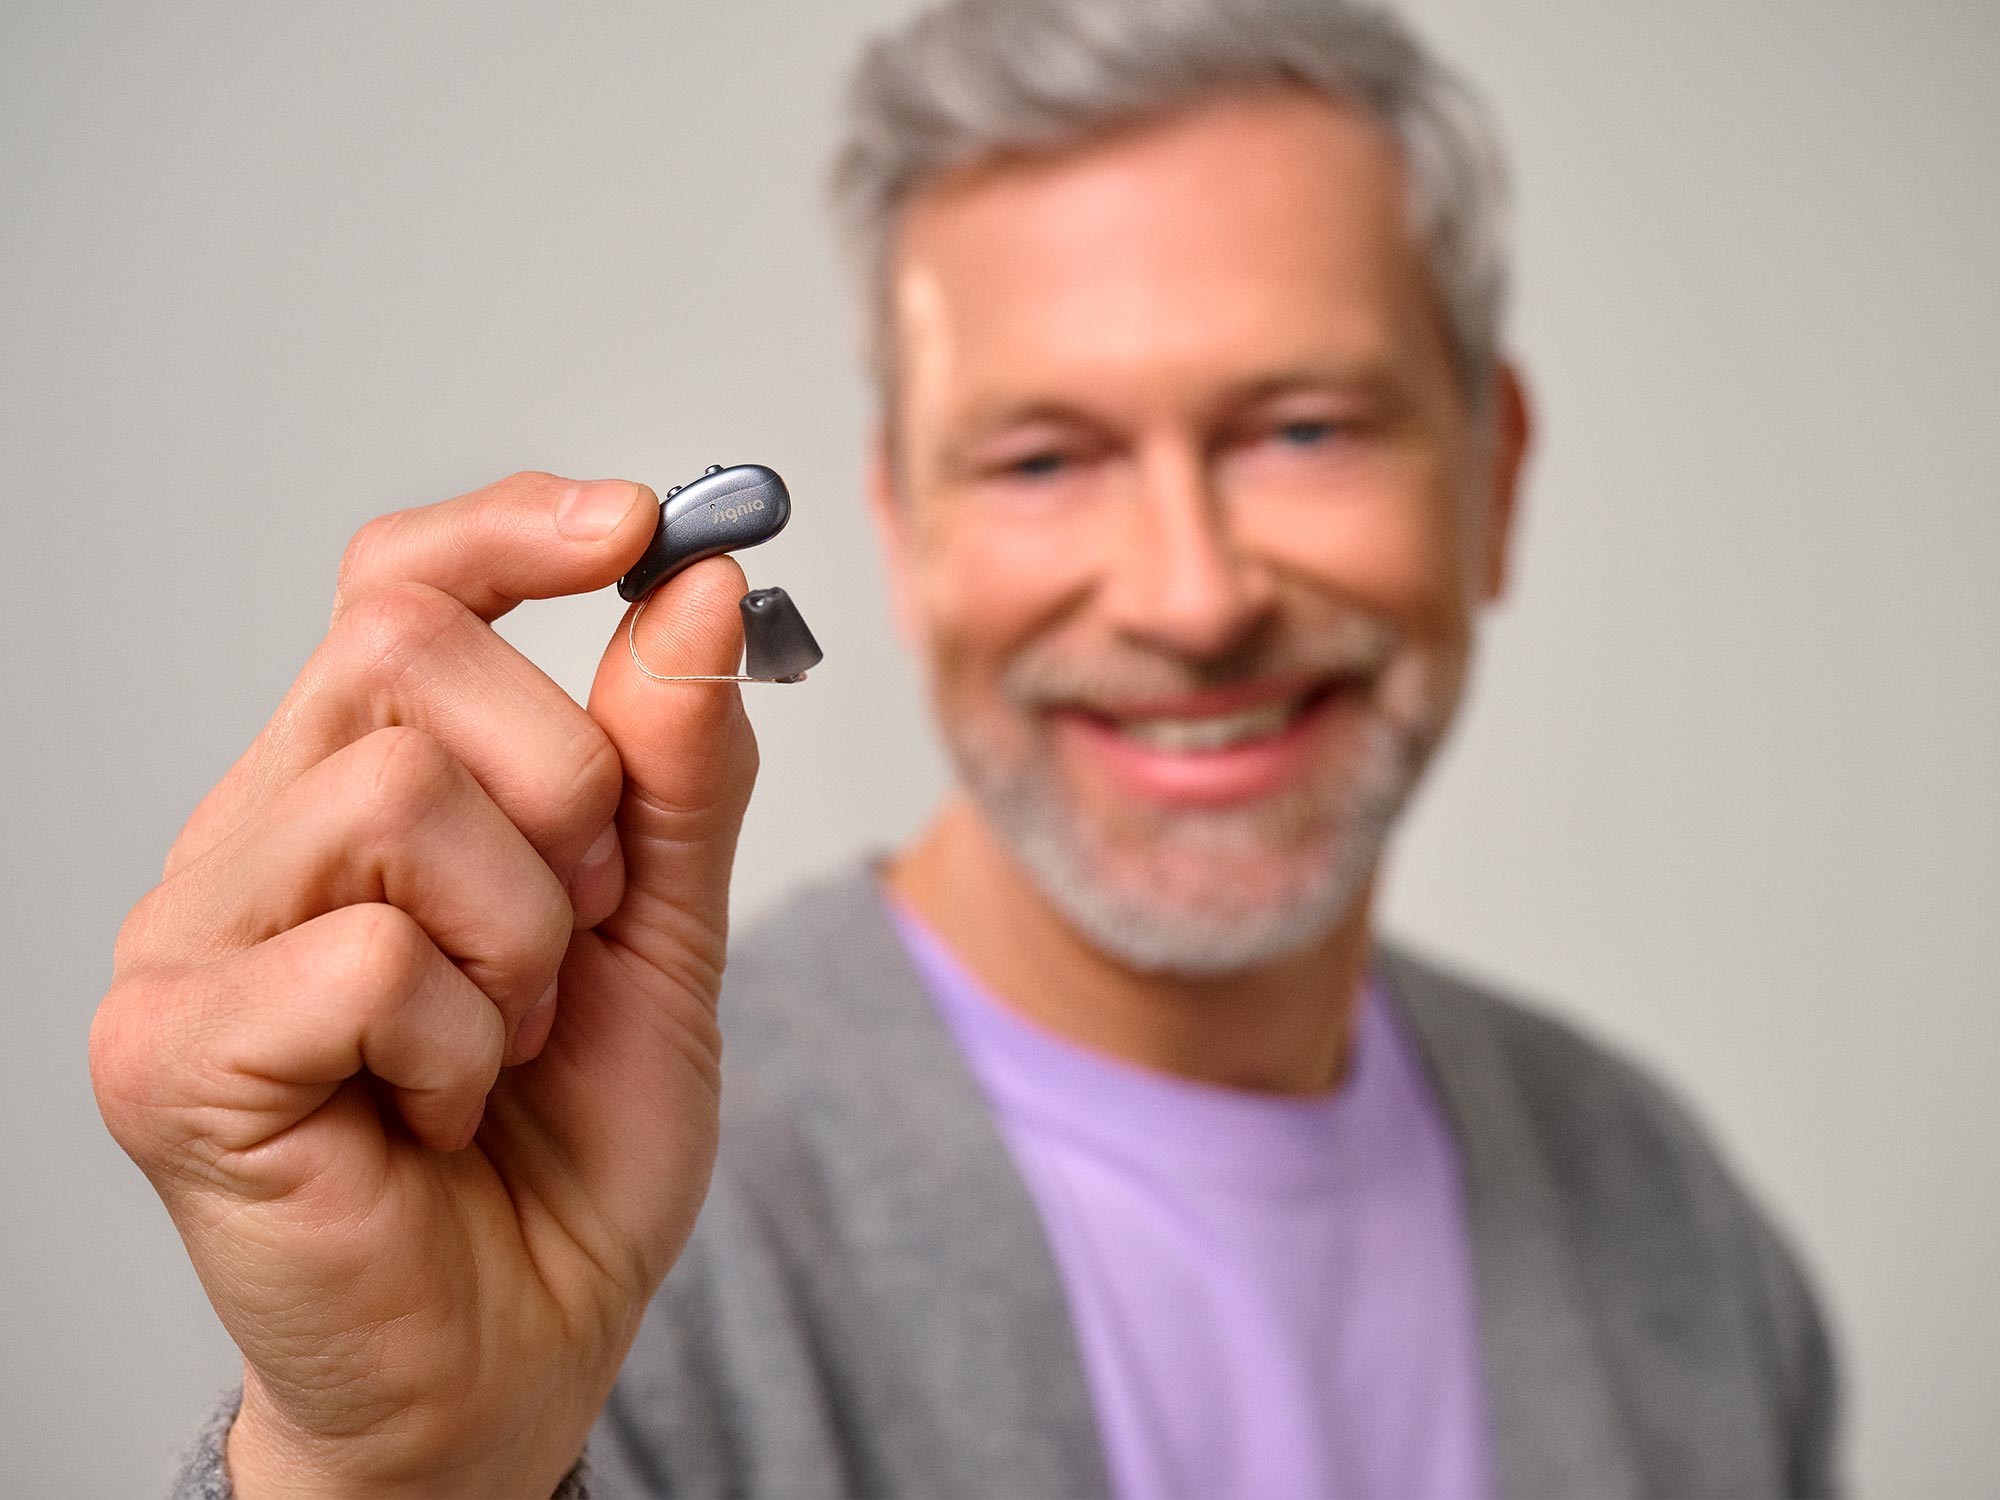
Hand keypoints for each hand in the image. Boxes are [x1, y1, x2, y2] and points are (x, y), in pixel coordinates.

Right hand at [89, 472, 758, 1496]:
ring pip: (401, 796)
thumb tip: (697, 589)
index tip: (640, 528)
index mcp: (354, 789)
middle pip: (404, 647)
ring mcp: (190, 941)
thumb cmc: (565, 1154)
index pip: (395, 586)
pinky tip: (431, 1115)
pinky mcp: (171, 1057)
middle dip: (565, 785)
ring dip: (524, 936)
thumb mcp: (662, 938)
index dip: (513, 531)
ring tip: (504, 1042)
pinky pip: (371, 956)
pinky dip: (461, 1043)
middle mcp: (250, 838)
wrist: (513, 1360)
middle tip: (579, 927)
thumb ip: (673, 771)